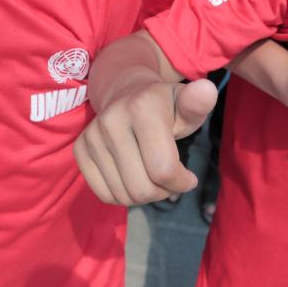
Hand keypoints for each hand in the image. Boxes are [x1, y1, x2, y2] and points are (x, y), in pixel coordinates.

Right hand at [74, 77, 217, 205]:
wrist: (126, 91)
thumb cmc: (165, 106)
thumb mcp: (186, 105)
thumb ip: (198, 104)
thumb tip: (207, 90)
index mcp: (142, 107)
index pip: (163, 170)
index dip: (182, 182)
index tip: (188, 176)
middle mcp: (112, 120)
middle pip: (142, 189)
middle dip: (162, 191)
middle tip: (168, 177)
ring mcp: (92, 135)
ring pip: (123, 196)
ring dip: (143, 195)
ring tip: (150, 175)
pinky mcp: (80, 149)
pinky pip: (103, 194)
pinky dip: (122, 195)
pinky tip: (131, 177)